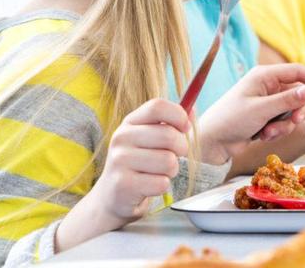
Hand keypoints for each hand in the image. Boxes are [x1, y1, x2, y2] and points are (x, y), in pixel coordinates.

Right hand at [56, 99, 191, 250]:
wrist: (112, 196)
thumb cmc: (140, 162)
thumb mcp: (150, 138)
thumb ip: (171, 123)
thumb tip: (192, 110)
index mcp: (130, 122)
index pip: (157, 107)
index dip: (178, 115)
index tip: (186, 128)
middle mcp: (121, 137)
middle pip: (169, 135)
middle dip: (181, 149)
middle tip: (174, 157)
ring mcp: (119, 160)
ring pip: (168, 161)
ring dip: (171, 170)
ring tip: (159, 173)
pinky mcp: (123, 184)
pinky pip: (161, 183)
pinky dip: (162, 186)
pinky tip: (149, 186)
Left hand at [198, 64, 304, 163]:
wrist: (213, 142)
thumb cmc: (230, 120)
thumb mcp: (261, 110)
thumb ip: (286, 101)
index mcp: (264, 75)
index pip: (297, 71)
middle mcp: (268, 86)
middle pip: (299, 94)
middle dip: (297, 111)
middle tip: (294, 121)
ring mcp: (268, 101)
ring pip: (292, 111)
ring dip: (284, 125)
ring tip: (268, 132)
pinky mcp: (267, 116)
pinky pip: (284, 122)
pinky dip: (277, 130)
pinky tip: (263, 135)